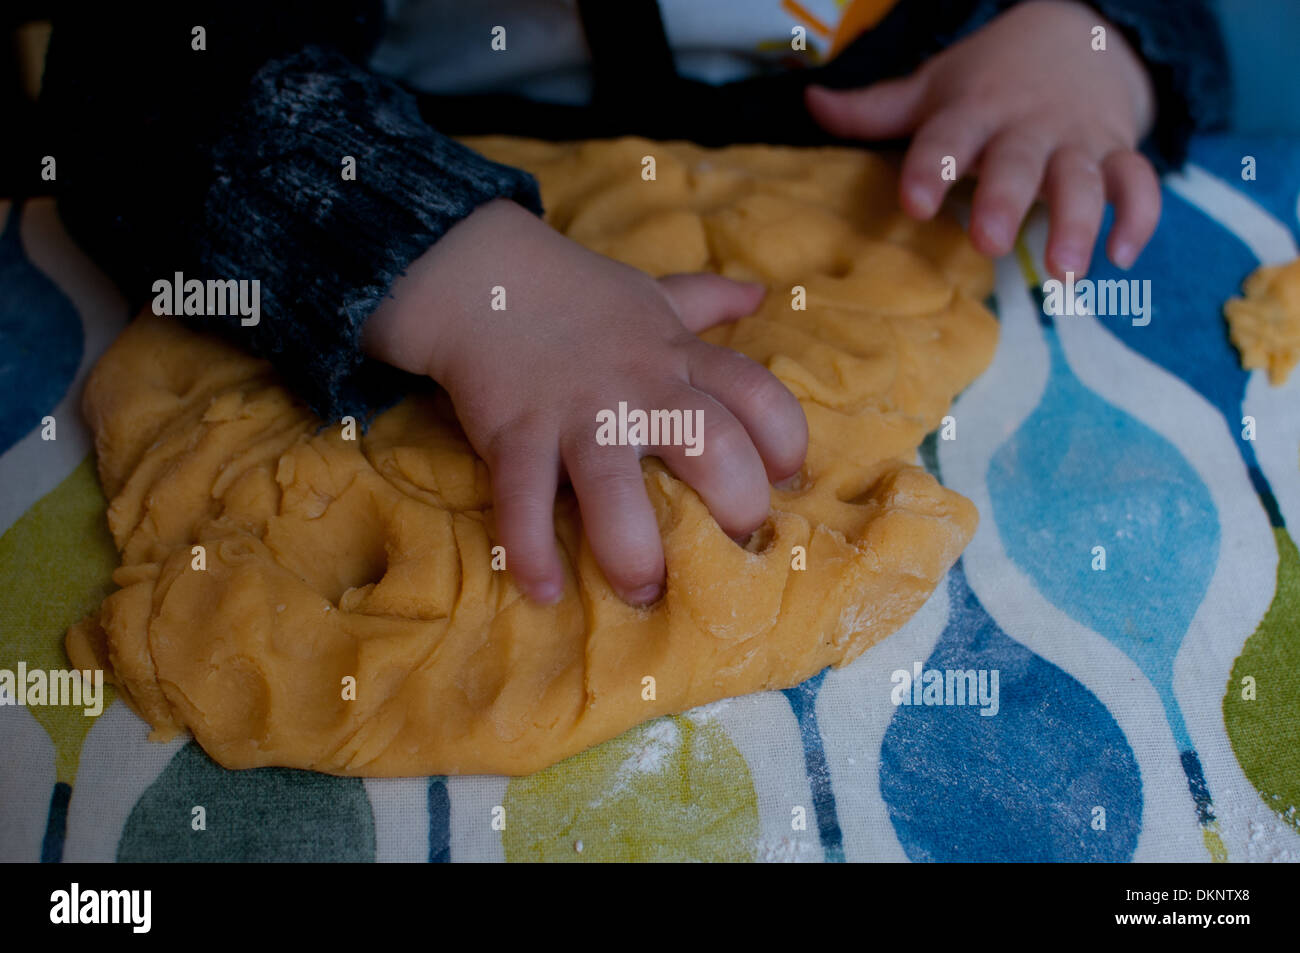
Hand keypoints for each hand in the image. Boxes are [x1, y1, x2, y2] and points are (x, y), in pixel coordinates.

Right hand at [362, 198, 807, 605]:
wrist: (481, 279)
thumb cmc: (579, 298)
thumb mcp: (652, 297)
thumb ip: (706, 301)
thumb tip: (759, 294)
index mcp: (678, 358)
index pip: (759, 395)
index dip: (786, 443)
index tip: (783, 480)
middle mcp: (639, 387)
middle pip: (712, 445)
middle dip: (735, 505)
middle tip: (726, 546)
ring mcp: (576, 412)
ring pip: (615, 484)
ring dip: (632, 549)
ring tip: (641, 592)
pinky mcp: (515, 433)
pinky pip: (522, 499)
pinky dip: (530, 549)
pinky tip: (544, 590)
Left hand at [805, 0, 1159, 276]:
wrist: (1078, 36)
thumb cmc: (989, 81)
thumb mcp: (935, 88)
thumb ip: (875, 110)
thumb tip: (811, 103)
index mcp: (975, 110)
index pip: (949, 137)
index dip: (932, 167)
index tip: (914, 203)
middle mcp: (1027, 126)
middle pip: (1019, 162)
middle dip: (1006, 199)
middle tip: (988, 243)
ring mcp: (1077, 140)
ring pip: (1084, 178)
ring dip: (1078, 222)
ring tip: (1065, 272)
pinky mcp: (1119, 152)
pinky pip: (1138, 182)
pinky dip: (1139, 216)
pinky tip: (1124, 256)